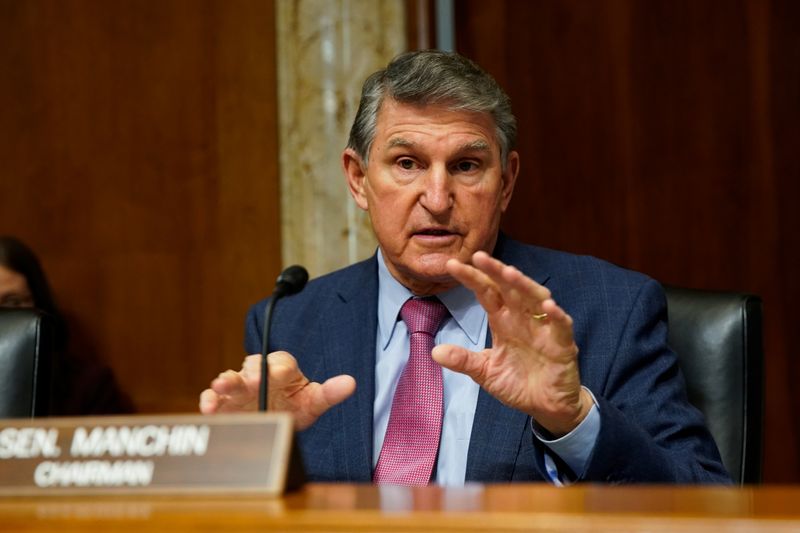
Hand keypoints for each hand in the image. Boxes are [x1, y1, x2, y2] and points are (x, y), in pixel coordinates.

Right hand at [199, 352, 355, 430]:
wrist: (274, 421)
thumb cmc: (294, 405)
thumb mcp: (313, 401)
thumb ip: (329, 393)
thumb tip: (351, 383)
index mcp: (283, 369)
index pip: (283, 363)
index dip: (281, 368)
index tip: (281, 374)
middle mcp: (259, 374)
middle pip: (255, 367)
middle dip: (254, 372)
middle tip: (255, 379)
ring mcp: (239, 387)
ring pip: (231, 379)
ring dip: (226, 381)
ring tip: (222, 384)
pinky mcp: (223, 402)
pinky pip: (213, 398)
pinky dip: (210, 400)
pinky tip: (209, 408)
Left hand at [434, 251, 591, 436]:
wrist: (545, 406)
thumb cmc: (517, 383)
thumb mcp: (485, 372)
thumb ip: (464, 361)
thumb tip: (434, 352)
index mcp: (503, 321)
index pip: (486, 293)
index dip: (472, 279)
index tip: (451, 265)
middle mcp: (523, 318)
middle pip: (509, 288)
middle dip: (496, 272)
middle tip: (478, 257)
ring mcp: (543, 329)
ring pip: (535, 298)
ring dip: (524, 285)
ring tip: (510, 273)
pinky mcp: (562, 344)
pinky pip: (561, 326)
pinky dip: (556, 315)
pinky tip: (548, 307)